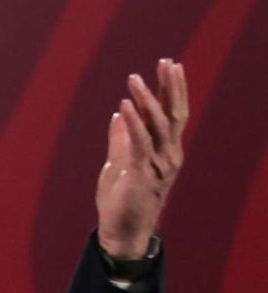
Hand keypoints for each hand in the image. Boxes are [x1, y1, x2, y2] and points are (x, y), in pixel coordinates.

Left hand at [95, 58, 186, 258]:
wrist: (121, 230)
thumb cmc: (121, 200)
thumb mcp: (119, 163)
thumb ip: (121, 139)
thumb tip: (118, 115)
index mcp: (165, 151)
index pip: (173, 114)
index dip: (173, 89)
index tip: (171, 65)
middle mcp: (169, 155)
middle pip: (174, 114)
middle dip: (171, 87)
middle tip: (166, 62)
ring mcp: (158, 165)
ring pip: (157, 125)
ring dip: (145, 100)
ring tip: (135, 79)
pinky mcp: (142, 174)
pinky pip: (140, 144)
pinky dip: (133, 123)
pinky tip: (123, 106)